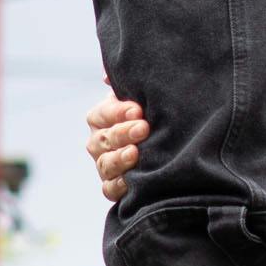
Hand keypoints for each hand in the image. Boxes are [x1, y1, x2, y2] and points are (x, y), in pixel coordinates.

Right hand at [87, 87, 147, 203]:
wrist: (167, 143)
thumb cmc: (151, 115)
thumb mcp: (142, 96)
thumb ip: (128, 84)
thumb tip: (107, 76)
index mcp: (101, 118)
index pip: (102, 114)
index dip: (117, 112)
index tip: (138, 109)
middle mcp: (98, 142)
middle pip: (102, 139)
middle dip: (122, 133)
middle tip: (144, 128)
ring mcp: (104, 165)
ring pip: (104, 164)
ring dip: (119, 159)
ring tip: (136, 153)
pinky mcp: (113, 186)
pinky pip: (108, 189)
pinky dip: (117, 186)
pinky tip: (131, 181)